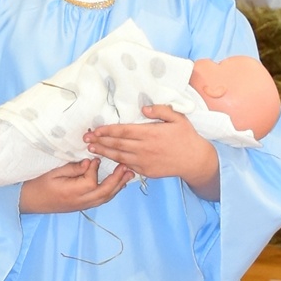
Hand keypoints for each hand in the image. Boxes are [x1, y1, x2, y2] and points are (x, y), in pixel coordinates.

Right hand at [17, 157, 134, 213]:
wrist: (29, 202)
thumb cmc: (38, 185)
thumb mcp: (53, 173)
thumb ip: (73, 168)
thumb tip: (89, 163)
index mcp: (72, 192)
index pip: (92, 181)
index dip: (95, 169)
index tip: (94, 157)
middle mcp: (80, 201)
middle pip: (105, 192)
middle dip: (117, 179)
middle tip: (126, 166)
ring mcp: (82, 206)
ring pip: (105, 198)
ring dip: (118, 187)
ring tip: (128, 175)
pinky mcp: (82, 206)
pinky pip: (101, 200)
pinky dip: (111, 192)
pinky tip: (117, 184)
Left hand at [86, 105, 221, 197]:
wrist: (195, 160)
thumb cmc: (186, 137)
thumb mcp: (177, 118)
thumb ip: (160, 111)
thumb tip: (143, 108)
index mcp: (149, 133)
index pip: (122, 131)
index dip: (107, 131)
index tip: (95, 130)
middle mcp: (144, 148)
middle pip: (116, 144)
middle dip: (99, 141)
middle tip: (85, 139)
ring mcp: (144, 161)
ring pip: (119, 157)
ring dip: (103, 153)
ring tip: (91, 149)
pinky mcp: (146, 171)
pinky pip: (127, 166)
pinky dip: (116, 163)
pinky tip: (107, 159)